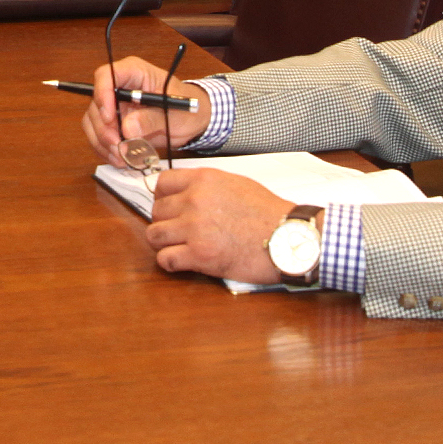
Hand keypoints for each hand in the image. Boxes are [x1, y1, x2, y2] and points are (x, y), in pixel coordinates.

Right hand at [80, 54, 211, 165]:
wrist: (192, 122)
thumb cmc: (187, 108)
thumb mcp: (175, 112)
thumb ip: (152, 118)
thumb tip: (127, 128)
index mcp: (133, 73)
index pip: (106, 76)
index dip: (102, 95)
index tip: (109, 118)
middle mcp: (119, 87)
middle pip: (96, 103)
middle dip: (104, 128)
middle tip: (118, 146)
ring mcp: (114, 106)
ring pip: (92, 122)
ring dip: (103, 142)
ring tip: (122, 157)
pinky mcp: (114, 124)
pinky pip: (98, 136)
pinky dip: (106, 150)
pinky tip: (120, 159)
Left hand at [144, 168, 289, 283]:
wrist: (288, 237)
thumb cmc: (269, 213)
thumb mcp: (236, 184)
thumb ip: (207, 186)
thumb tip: (187, 193)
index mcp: (203, 180)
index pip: (161, 184)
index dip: (163, 198)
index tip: (170, 208)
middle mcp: (194, 200)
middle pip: (156, 211)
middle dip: (166, 222)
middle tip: (180, 232)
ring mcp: (194, 228)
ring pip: (154, 235)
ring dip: (164, 243)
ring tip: (179, 247)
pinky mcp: (199, 254)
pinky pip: (165, 259)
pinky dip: (171, 263)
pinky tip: (183, 262)